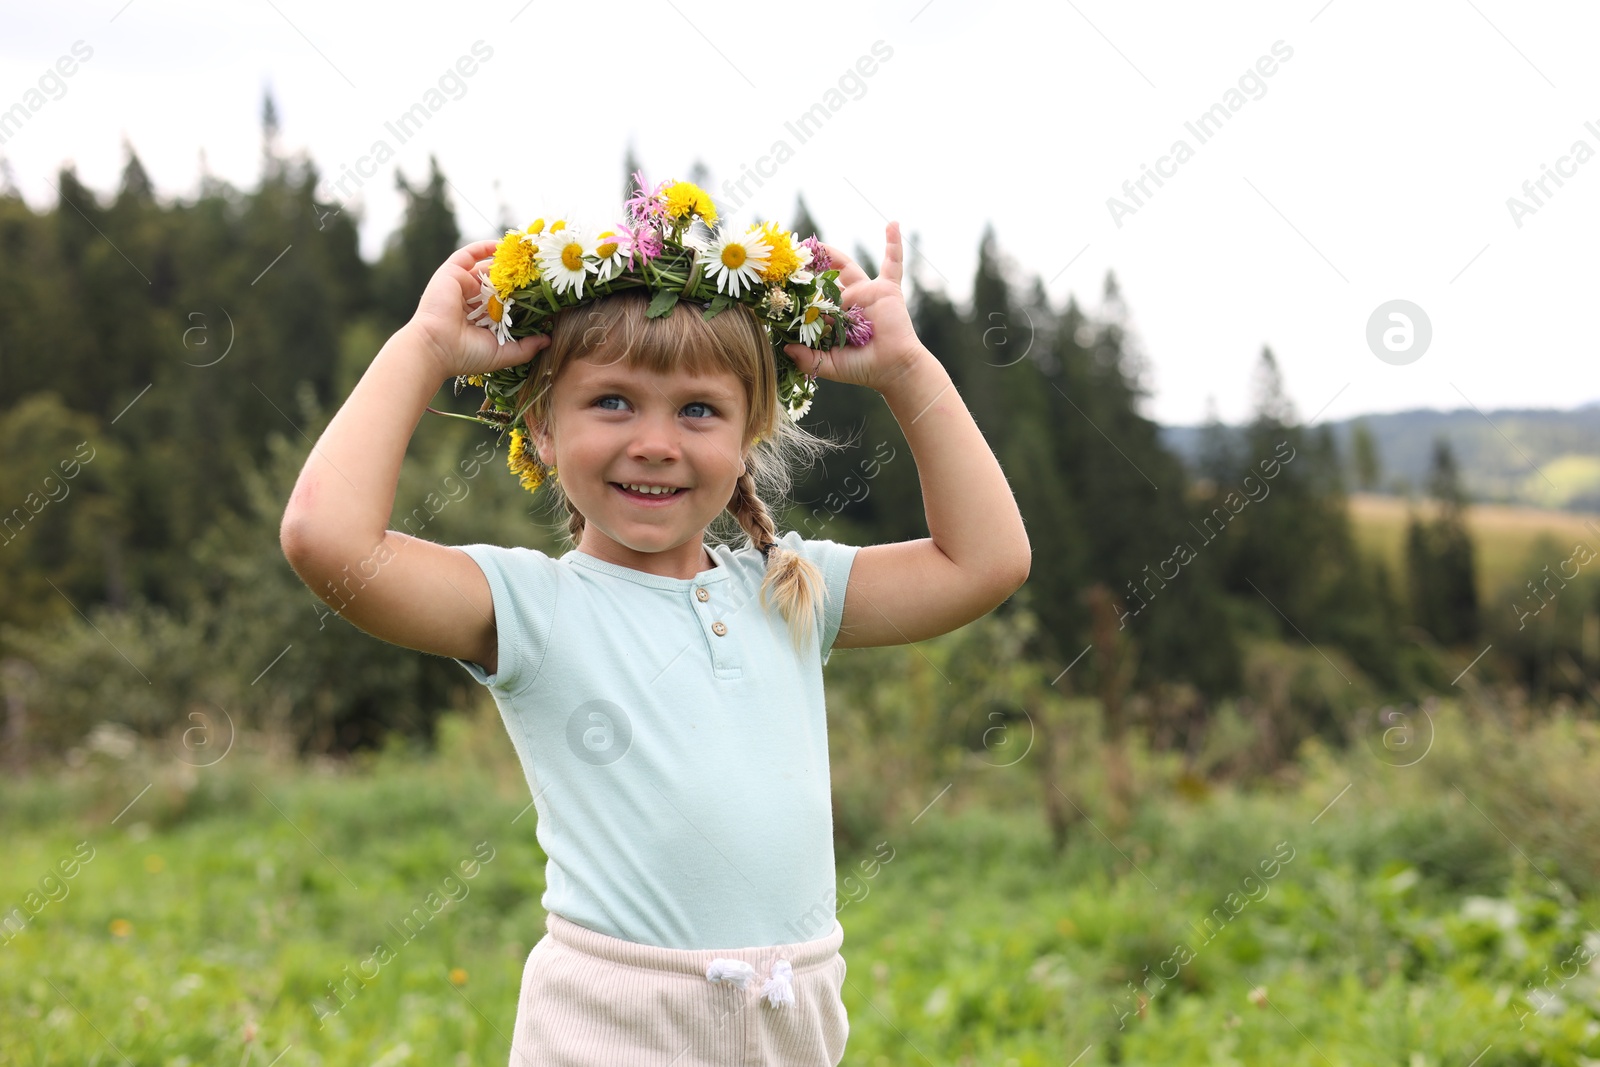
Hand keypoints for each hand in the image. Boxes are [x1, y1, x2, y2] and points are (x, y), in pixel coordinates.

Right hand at [408, 239, 550, 379]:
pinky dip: (484, 247)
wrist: (436, 347)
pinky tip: (503, 244)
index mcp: (481, 319)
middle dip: (515, 276)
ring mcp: (460, 286)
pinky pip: (469, 254)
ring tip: (525, 254)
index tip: (543, 289)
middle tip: (538, 268)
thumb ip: (526, 348)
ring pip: (486, 268)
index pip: (505, 302)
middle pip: (497, 282)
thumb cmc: (466, 355)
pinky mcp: (451, 273)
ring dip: (504, 261)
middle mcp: (471, 300)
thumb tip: (548, 340)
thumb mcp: (503, 353)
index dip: (522, 295)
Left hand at [782, 221, 926, 393]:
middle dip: (808, 267)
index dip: (797, 290)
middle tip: (790, 255)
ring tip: (814, 243)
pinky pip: (893, 262)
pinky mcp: (887, 289)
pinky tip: (893, 224)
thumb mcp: (829, 365)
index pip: (811, 299)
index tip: (778, 279)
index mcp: (835, 317)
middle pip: (824, 278)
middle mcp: (848, 301)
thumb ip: (807, 359)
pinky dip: (894, 243)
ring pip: (847, 266)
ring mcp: (867, 292)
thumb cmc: (864, 369)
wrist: (894, 369)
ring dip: (831, 254)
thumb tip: (784, 348)